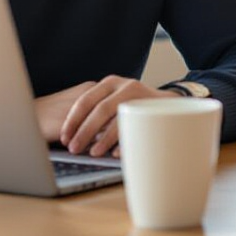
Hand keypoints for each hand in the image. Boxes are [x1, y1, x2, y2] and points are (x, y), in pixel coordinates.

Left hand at [36, 76, 180, 156]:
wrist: (170, 102)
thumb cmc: (134, 105)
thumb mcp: (115, 100)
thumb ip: (98, 111)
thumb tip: (72, 136)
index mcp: (109, 83)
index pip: (85, 101)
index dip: (72, 121)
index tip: (64, 138)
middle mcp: (124, 85)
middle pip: (99, 110)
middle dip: (85, 132)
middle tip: (74, 149)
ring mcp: (140, 95)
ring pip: (117, 117)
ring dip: (104, 138)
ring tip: (94, 153)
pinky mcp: (153, 106)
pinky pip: (136, 126)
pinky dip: (124, 141)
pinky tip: (115, 153)